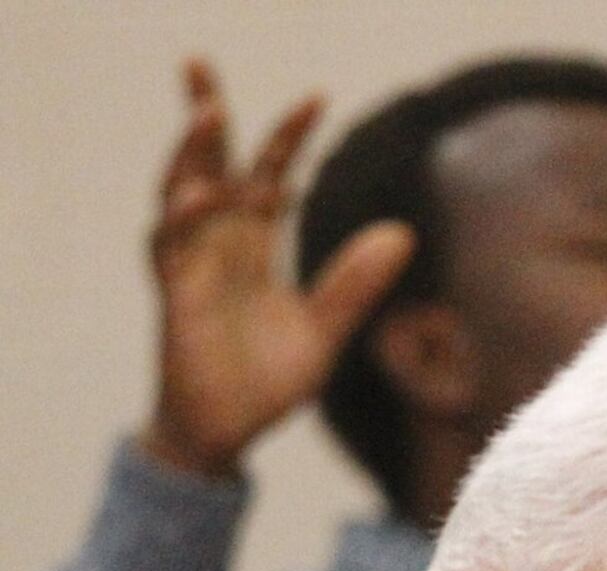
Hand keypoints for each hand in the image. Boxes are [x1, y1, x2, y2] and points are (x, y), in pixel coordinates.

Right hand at [140, 59, 415, 478]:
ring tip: (209, 111)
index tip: (317, 97)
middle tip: (200, 63)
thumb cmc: (268, 384)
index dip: (287, 138)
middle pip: (212, 165)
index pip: (269, 177)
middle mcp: (219, 246)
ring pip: (181, 192)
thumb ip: (356, 284)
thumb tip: (402, 233)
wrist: (230, 435)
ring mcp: (192, 267)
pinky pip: (169, 246)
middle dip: (205, 114)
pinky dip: (182, 218)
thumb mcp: (325, 331)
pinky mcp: (175, 296)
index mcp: (255, 246)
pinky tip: (201, 195)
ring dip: (191, 153)